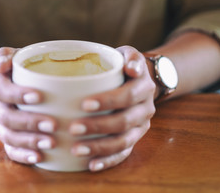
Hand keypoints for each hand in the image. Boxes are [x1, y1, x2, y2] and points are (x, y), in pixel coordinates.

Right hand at [0, 47, 57, 163]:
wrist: (9, 84)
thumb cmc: (19, 69)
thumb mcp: (14, 56)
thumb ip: (6, 55)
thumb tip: (2, 63)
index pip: (1, 90)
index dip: (17, 94)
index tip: (39, 96)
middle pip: (6, 117)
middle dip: (30, 122)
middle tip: (53, 124)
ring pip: (8, 136)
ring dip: (29, 141)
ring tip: (51, 143)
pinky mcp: (5, 138)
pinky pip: (10, 150)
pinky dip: (23, 155)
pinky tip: (39, 157)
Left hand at [69, 46, 155, 171]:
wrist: (138, 82)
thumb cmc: (124, 67)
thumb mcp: (128, 54)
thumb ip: (130, 56)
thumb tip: (130, 67)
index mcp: (143, 87)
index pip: (127, 96)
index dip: (108, 101)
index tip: (84, 104)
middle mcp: (145, 109)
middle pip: (124, 122)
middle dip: (98, 127)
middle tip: (73, 128)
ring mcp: (140, 127)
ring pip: (124, 142)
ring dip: (100, 147)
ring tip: (77, 149)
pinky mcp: (134, 139)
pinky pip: (124, 153)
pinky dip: (108, 160)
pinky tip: (91, 165)